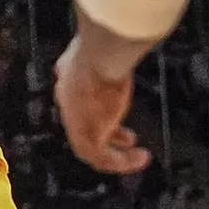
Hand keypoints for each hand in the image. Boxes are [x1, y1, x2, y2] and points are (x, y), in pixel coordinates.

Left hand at [53, 40, 150, 173]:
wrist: (100, 57)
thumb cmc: (100, 48)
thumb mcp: (93, 49)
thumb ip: (95, 53)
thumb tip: (102, 46)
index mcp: (67, 84)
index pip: (76, 107)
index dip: (95, 114)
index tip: (112, 117)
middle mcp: (68, 106)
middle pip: (83, 130)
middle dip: (106, 135)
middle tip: (125, 139)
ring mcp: (76, 123)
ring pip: (92, 150)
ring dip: (115, 155)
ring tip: (136, 155)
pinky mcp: (90, 137)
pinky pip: (106, 159)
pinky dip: (123, 162)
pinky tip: (140, 158)